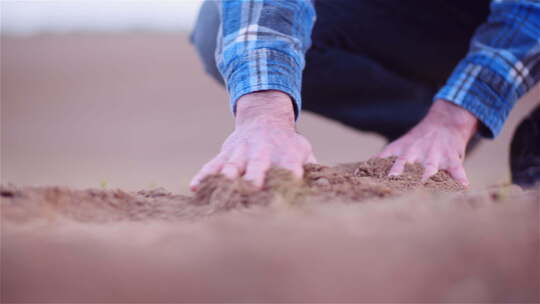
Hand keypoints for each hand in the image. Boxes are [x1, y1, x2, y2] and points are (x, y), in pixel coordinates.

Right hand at [190, 90, 315, 190]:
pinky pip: (212, 166)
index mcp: (285, 157)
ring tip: (223, 185)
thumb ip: (314, 169)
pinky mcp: (225, 155)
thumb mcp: (304, 150)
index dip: (290, 179)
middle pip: (258, 166)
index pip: (290, 169)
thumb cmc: (288, 143)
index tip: (290, 191)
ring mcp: (241, 154)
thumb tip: (330, 188)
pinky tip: (195, 188)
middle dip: (255, 177)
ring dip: (228, 176)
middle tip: (253, 188)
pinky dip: (204, 176)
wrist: (264, 117)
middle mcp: (263, 155)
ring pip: (232, 165)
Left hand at [378, 99, 477, 185]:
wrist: (445, 123)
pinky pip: (456, 170)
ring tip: (424, 188)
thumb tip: (359, 172)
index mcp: (399, 151)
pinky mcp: (452, 159)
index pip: (384, 162)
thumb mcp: (398, 147)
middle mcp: (415, 153)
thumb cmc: (417, 142)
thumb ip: (383, 160)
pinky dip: (460, 178)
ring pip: (429, 169)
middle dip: (397, 175)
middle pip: (403, 165)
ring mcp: (434, 156)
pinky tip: (462, 186)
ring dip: (425, 178)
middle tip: (390, 187)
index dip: (376, 173)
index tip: (369, 185)